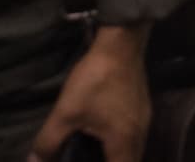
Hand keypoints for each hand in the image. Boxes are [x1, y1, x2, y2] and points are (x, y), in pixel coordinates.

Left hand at [30, 25, 151, 161]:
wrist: (121, 44)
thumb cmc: (95, 81)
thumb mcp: (66, 112)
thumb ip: (49, 142)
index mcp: (124, 141)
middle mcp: (140, 134)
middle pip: (132, 161)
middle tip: (88, 159)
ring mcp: (145, 119)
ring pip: (134, 149)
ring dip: (118, 155)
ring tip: (95, 154)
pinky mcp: (143, 107)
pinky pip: (134, 135)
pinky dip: (121, 142)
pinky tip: (105, 133)